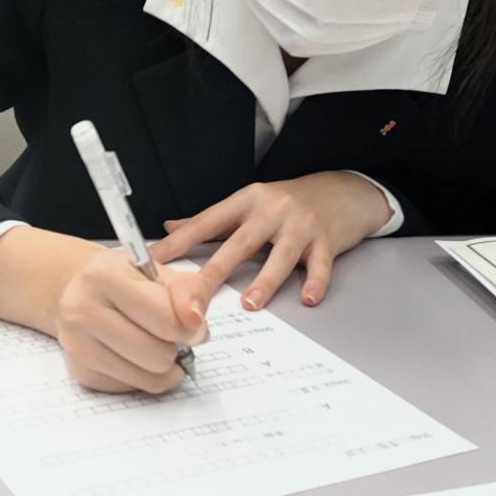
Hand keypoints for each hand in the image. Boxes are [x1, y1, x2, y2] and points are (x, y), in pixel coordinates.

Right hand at [54, 248, 210, 394]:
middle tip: (171, 334)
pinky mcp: (82, 373)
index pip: (166, 319)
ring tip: (157, 344)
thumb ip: (187, 289)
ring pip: (151, 379)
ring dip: (165, 366)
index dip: (192, 327)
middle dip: (176, 348)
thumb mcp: (157, 271)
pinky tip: (137, 355)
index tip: (194, 324)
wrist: (81, 292)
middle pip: (159, 356)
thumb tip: (196, 320)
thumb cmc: (124, 281)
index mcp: (104, 276)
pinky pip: (136, 389)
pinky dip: (146, 376)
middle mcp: (83, 311)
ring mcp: (78, 346)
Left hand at [149, 171, 392, 311]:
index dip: (180, 242)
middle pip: (238, 244)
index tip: (154, 261)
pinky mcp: (327, 240)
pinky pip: (320, 265)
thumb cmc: (291, 201)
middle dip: (213, 275)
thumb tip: (171, 227)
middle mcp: (272, 210)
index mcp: (246, 201)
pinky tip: (307, 299)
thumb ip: (211, 219)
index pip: (207, 222)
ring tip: (250, 304)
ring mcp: (301, 225)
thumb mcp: (250, 203)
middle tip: (194, 302)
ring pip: (280, 255)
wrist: (342, 191)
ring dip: (264, 281)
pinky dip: (315, 283)